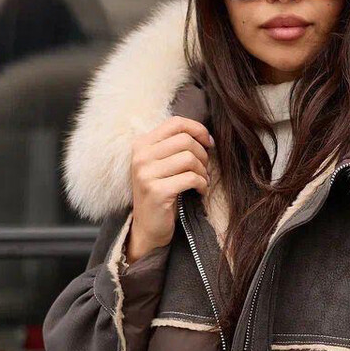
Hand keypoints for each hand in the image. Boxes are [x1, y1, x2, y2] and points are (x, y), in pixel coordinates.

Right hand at [126, 115, 213, 260]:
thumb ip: (175, 146)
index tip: (208, 143)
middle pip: (185, 141)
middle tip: (204, 170)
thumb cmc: (161, 193)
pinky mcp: (157, 191)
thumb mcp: (162, 164)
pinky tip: (200, 191)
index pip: (175, 123)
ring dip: (203, 172)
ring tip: (202, 182)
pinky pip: (191, 178)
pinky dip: (202, 185)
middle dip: (203, 155)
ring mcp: (146, 174)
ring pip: (190, 159)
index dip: (197, 129)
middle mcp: (141, 157)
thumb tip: (206, 136)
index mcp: (141, 145)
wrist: (147, 227)